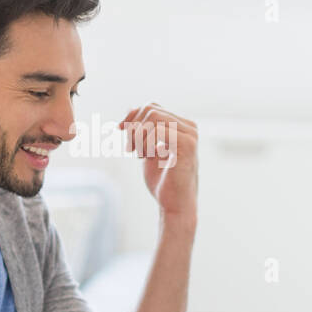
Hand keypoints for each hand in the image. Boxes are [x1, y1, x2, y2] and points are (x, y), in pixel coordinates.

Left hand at [119, 103, 197, 223]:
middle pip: (151, 109)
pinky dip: (146, 142)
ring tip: (139, 154)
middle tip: (130, 149)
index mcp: (182, 126)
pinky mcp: (187, 145)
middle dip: (134, 128)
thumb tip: (130, 109)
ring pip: (153, 117)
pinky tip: (147, 157)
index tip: (121, 130)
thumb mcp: (147, 149)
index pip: (152, 107)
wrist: (174, 204)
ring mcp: (190, 135)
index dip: (133, 116)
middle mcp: (189, 127)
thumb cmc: (162, 181)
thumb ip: (142, 130)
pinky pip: (158, 130)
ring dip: (138, 136)